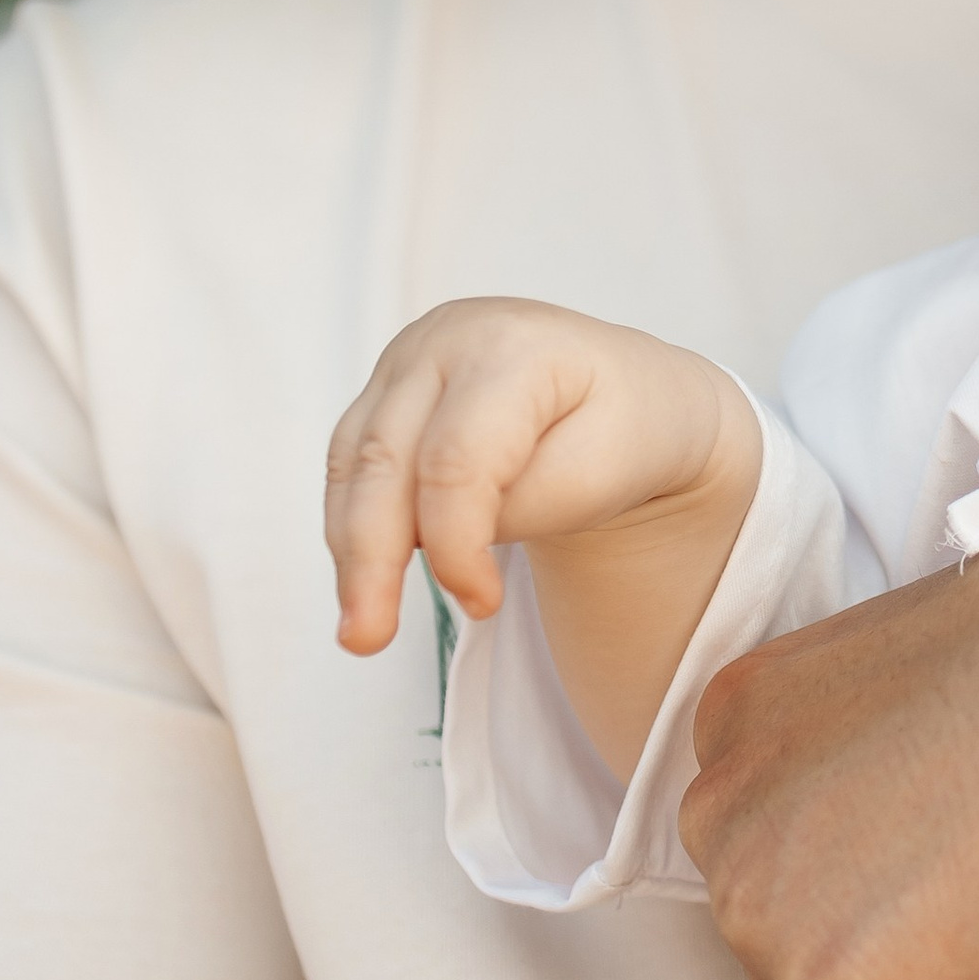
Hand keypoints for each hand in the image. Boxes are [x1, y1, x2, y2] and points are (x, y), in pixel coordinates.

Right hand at [325, 299, 758, 739]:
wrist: (628, 392)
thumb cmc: (626, 429)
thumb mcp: (605, 471)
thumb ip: (527, 504)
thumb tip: (446, 542)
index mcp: (514, 347)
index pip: (456, 458)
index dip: (455, 542)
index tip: (481, 605)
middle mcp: (448, 339)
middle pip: (384, 457)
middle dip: (370, 558)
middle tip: (366, 640)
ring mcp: (408, 360)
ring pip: (354, 464)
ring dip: (351, 553)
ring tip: (361, 630)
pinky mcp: (386, 391)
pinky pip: (349, 466)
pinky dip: (354, 529)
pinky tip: (365, 582)